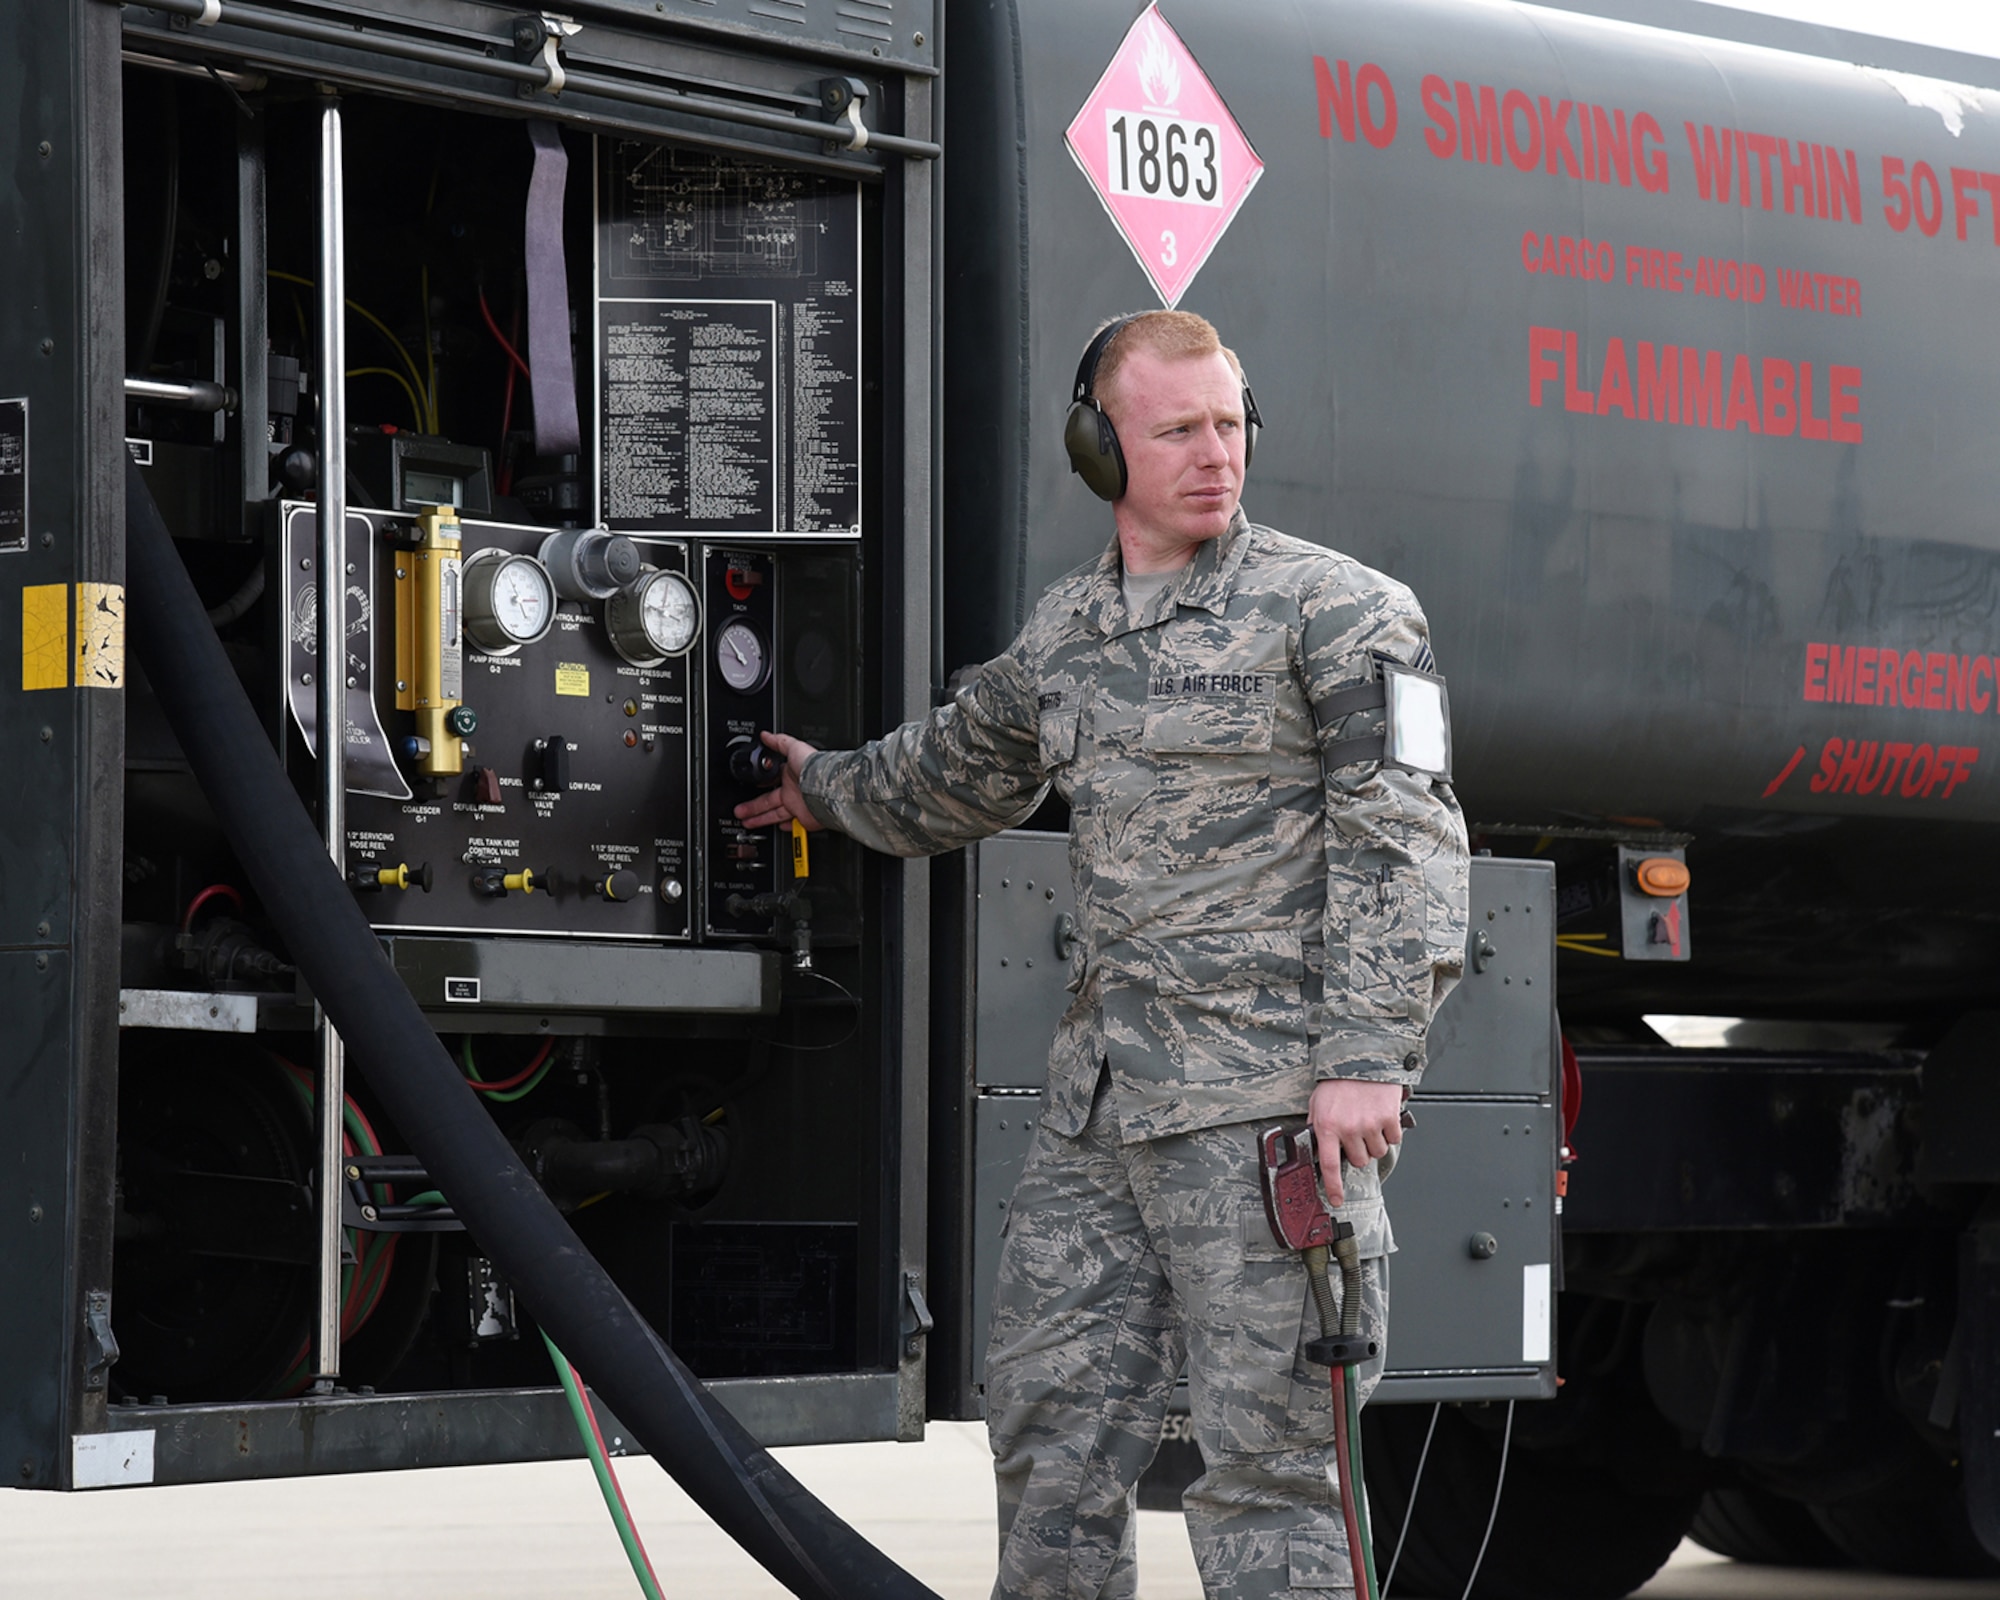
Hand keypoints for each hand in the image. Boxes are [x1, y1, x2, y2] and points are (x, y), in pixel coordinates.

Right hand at [731, 731, 823, 831]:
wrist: (826, 787)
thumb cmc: (813, 767)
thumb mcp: (794, 747)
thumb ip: (779, 742)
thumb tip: (766, 735)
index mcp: (790, 775)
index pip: (770, 781)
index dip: (759, 784)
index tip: (748, 788)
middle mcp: (793, 791)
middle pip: (768, 801)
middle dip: (752, 806)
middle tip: (740, 810)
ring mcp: (798, 806)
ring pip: (775, 814)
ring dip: (760, 818)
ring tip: (745, 821)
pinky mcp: (804, 820)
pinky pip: (793, 825)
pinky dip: (786, 827)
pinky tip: (778, 827)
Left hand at [1309, 1078, 1405, 1205]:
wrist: (1363, 1057)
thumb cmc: (1339, 1079)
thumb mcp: (1318, 1103)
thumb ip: (1317, 1126)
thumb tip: (1317, 1146)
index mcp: (1327, 1126)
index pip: (1329, 1166)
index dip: (1333, 1187)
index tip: (1336, 1200)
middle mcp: (1348, 1128)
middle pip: (1360, 1161)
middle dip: (1359, 1151)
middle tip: (1357, 1132)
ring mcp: (1370, 1124)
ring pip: (1378, 1152)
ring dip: (1375, 1142)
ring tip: (1369, 1121)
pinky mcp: (1389, 1118)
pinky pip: (1394, 1139)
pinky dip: (1390, 1132)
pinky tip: (1381, 1117)